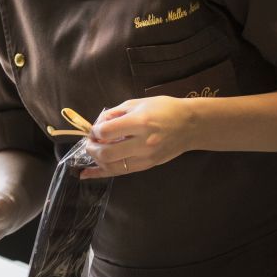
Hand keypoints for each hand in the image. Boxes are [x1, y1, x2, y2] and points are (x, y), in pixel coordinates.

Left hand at [80, 97, 194, 177]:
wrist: (190, 125)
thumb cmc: (164, 109)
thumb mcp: (138, 103)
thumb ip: (115, 113)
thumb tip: (97, 125)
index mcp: (140, 122)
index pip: (106, 132)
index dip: (94, 131)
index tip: (95, 129)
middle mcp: (142, 142)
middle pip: (106, 153)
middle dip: (91, 148)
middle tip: (90, 141)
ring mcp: (145, 157)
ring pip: (111, 166)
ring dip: (96, 160)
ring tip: (93, 152)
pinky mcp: (147, 166)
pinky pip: (120, 172)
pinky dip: (101, 173)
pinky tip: (86, 174)